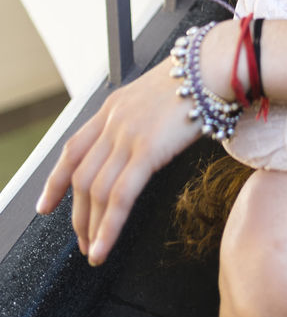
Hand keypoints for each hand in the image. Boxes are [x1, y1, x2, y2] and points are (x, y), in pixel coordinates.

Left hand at [36, 59, 202, 264]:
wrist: (211, 66)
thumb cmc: (195, 79)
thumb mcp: (154, 95)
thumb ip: (140, 118)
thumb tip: (143, 143)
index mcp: (112, 108)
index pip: (72, 149)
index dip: (55, 180)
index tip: (46, 204)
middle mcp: (113, 122)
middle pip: (81, 177)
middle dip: (77, 215)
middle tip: (81, 240)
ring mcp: (127, 135)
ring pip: (96, 191)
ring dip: (91, 227)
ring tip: (93, 250)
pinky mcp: (147, 149)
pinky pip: (120, 196)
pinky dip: (109, 226)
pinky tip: (104, 246)